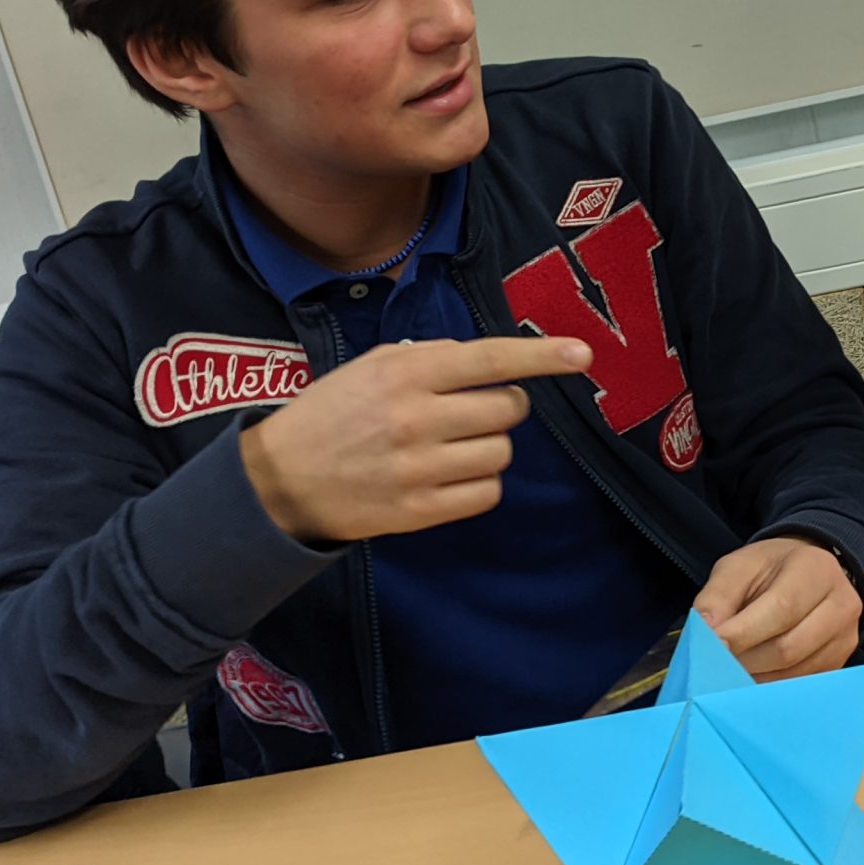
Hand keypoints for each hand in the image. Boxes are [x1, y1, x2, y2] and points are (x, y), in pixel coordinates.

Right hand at [239, 335, 592, 544]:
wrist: (282, 480)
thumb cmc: (333, 413)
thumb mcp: (372, 365)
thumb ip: (430, 356)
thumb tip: (487, 361)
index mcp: (405, 372)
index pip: (490, 359)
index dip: (541, 356)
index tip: (581, 354)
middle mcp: (417, 417)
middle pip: (508, 409)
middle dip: (504, 406)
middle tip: (474, 410)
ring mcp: (420, 467)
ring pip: (501, 453)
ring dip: (488, 447)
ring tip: (450, 446)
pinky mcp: (420, 510)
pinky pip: (487, 494)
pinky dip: (480, 484)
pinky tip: (450, 475)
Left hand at [695, 536, 861, 680]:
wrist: (804, 574)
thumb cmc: (769, 570)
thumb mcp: (738, 568)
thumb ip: (717, 597)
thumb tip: (705, 633)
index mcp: (816, 569)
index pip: (783, 608)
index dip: (744, 632)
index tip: (711, 646)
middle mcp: (841, 604)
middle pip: (789, 647)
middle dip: (744, 659)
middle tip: (713, 661)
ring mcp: (844, 639)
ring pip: (792, 673)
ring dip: (754, 675)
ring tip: (730, 665)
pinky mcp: (838, 664)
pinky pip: (798, 685)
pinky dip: (768, 684)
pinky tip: (751, 672)